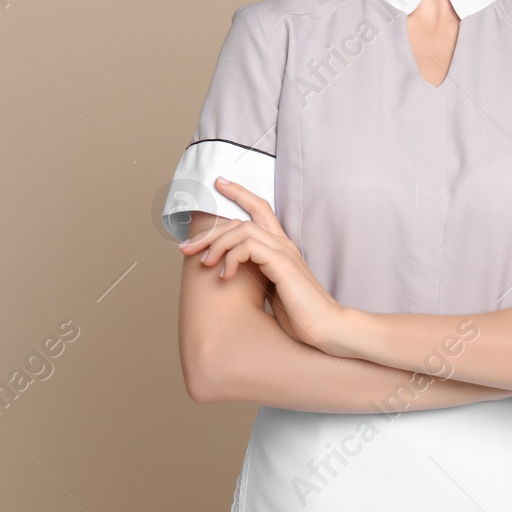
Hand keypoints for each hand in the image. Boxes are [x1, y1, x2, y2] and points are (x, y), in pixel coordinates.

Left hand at [179, 177, 344, 351]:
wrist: (326, 328)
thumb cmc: (299, 314)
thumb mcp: (272, 289)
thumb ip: (257, 274)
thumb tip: (230, 272)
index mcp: (282, 246)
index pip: (260, 207)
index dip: (240, 192)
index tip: (218, 183)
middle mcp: (283, 243)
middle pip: (242, 218)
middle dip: (210, 230)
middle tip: (185, 246)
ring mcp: (284, 252)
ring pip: (242, 229)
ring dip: (217, 244)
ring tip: (205, 264)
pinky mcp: (282, 264)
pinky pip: (248, 247)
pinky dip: (230, 258)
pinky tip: (224, 276)